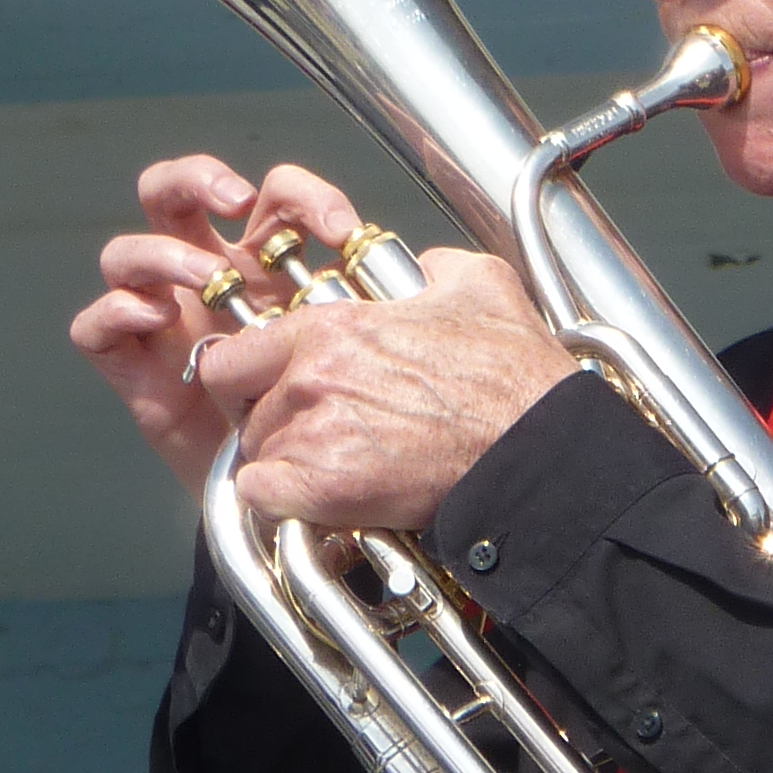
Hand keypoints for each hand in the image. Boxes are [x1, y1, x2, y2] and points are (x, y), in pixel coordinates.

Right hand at [71, 156, 362, 496]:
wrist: (293, 491)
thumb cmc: (328, 410)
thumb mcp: (363, 349)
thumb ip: (386, 305)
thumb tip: (433, 269)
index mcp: (263, 260)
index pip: (269, 197)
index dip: (301, 196)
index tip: (341, 229)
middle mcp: (206, 277)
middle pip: (176, 193)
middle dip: (200, 179)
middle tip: (238, 203)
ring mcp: (164, 318)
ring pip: (128, 254)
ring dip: (164, 253)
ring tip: (206, 277)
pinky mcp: (133, 367)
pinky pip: (97, 326)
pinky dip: (120, 310)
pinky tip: (159, 318)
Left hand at [197, 248, 576, 529]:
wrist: (539, 449)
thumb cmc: (515, 377)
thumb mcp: (483, 287)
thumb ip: (437, 267)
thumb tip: (426, 268)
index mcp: (331, 329)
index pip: (233, 356)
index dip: (249, 377)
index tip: (269, 391)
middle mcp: (309, 380)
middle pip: (246, 412)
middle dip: (275, 424)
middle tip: (320, 435)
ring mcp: (313, 436)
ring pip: (259, 457)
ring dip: (289, 465)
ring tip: (340, 468)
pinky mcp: (326, 490)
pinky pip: (264, 499)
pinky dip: (286, 504)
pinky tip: (327, 500)